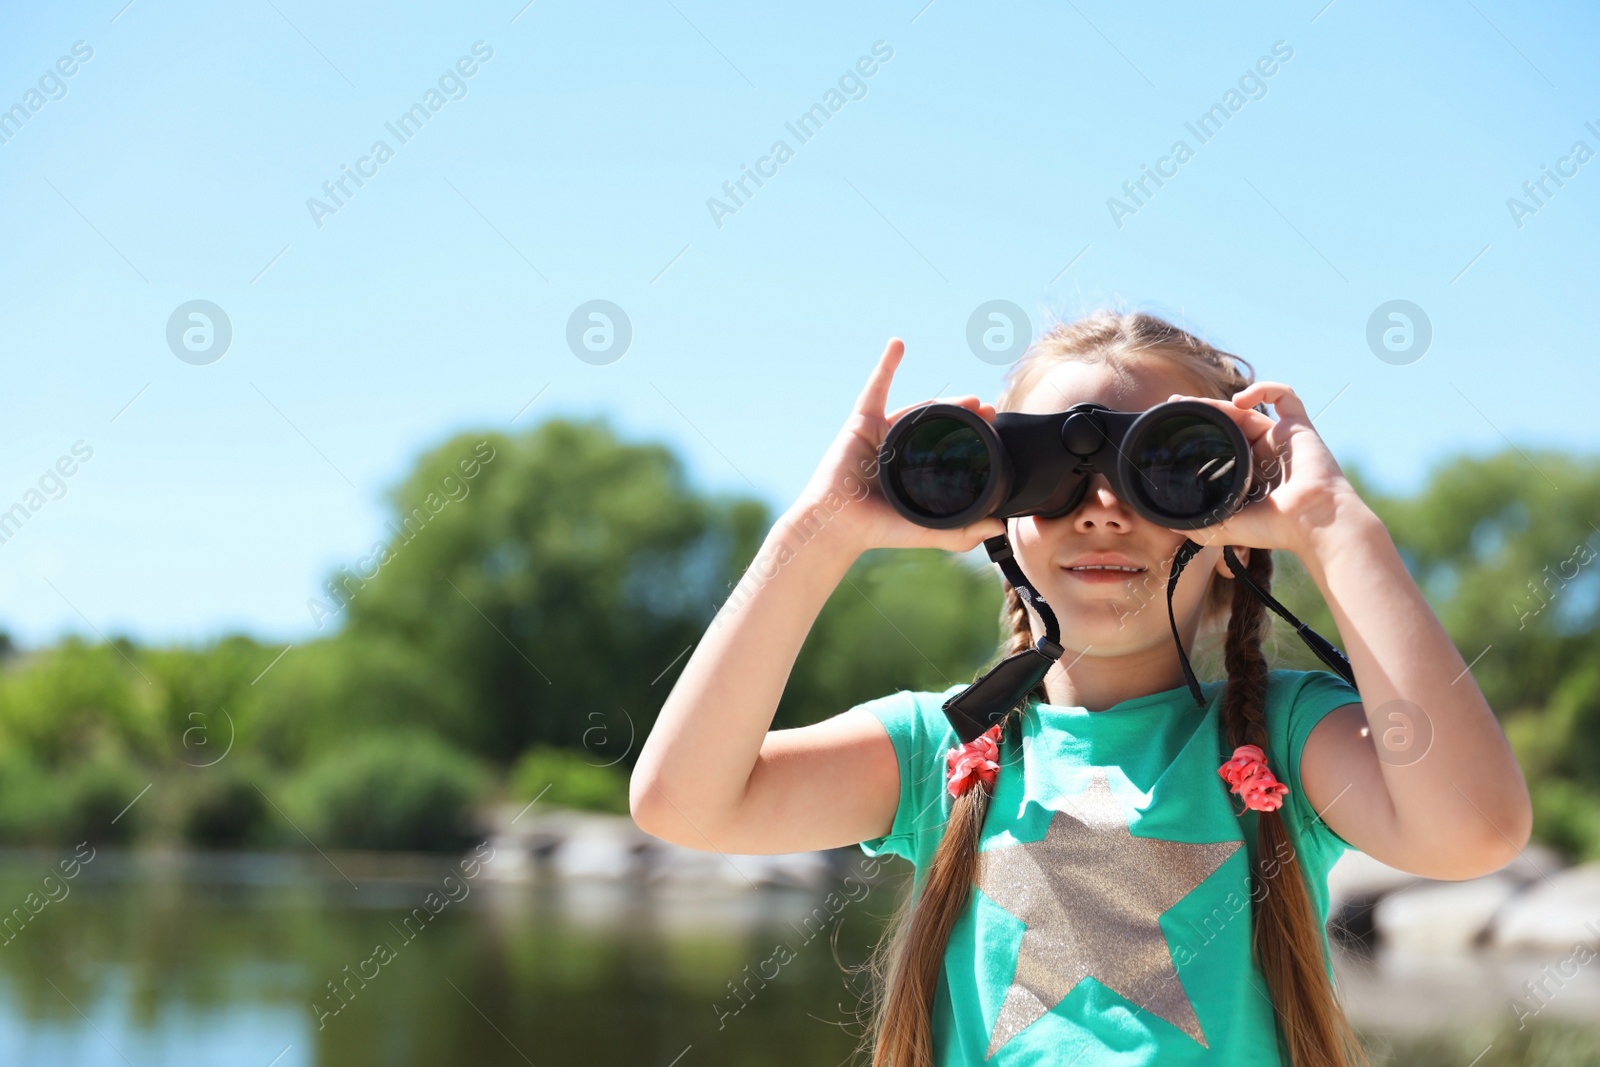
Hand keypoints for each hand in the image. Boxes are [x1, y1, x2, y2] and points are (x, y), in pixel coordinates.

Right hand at [789, 338, 1006, 554]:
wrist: (838, 525)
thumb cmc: (876, 531)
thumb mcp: (926, 530)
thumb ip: (961, 532)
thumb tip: (999, 528)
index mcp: (913, 471)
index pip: (947, 447)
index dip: (972, 435)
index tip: (995, 427)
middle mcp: (899, 450)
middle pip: (937, 425)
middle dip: (965, 416)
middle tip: (989, 410)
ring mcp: (881, 434)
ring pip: (917, 410)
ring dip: (944, 403)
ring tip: (972, 400)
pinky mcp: (861, 422)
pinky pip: (875, 388)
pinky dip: (886, 365)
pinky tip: (898, 345)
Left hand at [1166, 382, 1364, 556]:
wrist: (1313, 522)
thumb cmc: (1275, 529)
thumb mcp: (1225, 529)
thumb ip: (1198, 525)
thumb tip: (1169, 523)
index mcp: (1249, 475)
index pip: (1221, 445)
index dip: (1201, 432)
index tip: (1177, 423)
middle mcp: (1265, 454)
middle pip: (1230, 423)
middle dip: (1204, 411)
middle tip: (1178, 403)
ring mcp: (1282, 439)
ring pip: (1249, 409)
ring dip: (1222, 402)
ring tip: (1199, 404)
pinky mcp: (1299, 427)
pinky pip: (1285, 396)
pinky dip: (1263, 389)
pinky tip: (1241, 400)